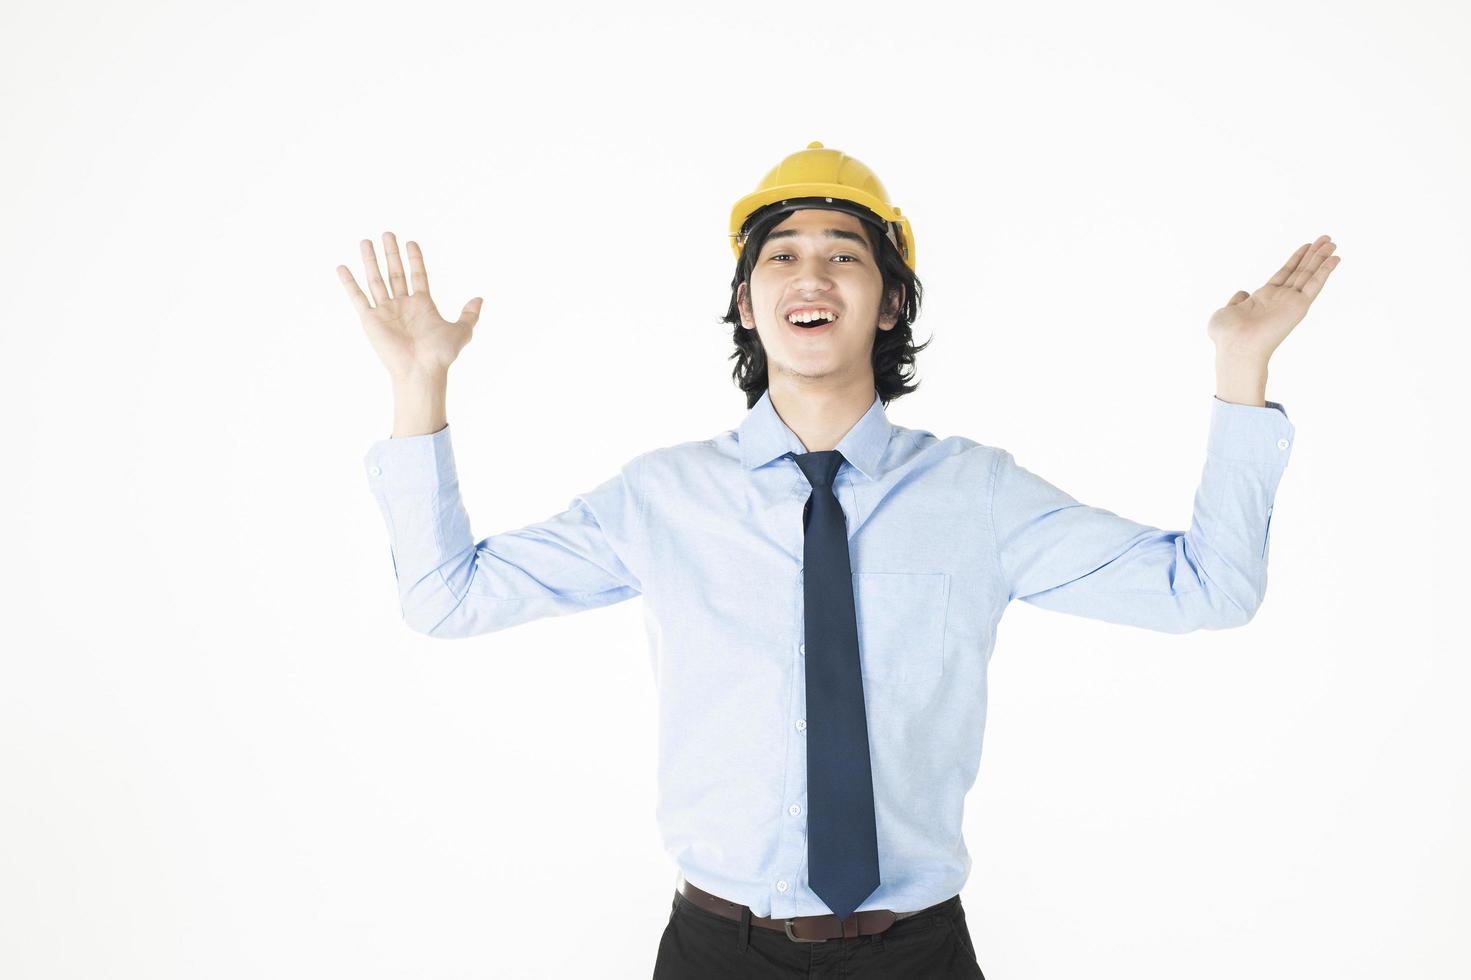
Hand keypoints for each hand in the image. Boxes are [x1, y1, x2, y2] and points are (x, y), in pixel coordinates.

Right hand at [337, 231, 482, 379]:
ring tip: (366, 241)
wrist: (421, 371)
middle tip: (387, 233)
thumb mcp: (461, 331)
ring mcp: (386, 311)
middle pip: (395, 273)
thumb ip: (469, 314)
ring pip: (376, 280)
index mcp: (422, 305)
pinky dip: (349, 283)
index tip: (410, 242)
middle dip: (391, 253)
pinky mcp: (371, 320)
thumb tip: (480, 299)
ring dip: (371, 260)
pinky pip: (358, 297)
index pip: (417, 275)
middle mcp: (402, 306)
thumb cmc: (440, 355)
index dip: (414, 259)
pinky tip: (342, 267)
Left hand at [1207, 235, 1341, 361]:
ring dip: (1322, 258)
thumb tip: (1242, 294)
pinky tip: (1334, 259)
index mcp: (1263, 298)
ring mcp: (1290, 302)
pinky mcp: (1299, 307)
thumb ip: (1235, 300)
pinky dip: (1325, 271)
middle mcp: (1280, 299)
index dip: (1296, 259)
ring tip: (1332, 242)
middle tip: (1326, 239)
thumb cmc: (1227, 336)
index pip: (1284, 274)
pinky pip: (1315, 285)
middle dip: (1313, 254)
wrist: (1236, 347)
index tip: (1307, 246)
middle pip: (1300, 271)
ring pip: (1309, 275)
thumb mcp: (1225, 312)